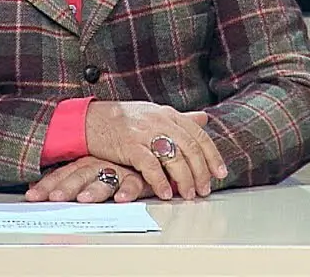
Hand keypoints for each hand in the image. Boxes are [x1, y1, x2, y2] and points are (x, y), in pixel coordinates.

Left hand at [25, 156, 153, 203]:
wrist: (146, 154)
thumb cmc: (114, 165)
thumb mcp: (88, 169)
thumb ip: (65, 178)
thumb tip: (34, 186)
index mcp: (83, 163)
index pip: (61, 174)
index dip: (46, 185)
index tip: (32, 196)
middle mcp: (98, 165)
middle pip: (79, 176)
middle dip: (66, 188)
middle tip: (55, 198)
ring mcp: (118, 170)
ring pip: (104, 179)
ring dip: (94, 190)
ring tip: (85, 199)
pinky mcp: (138, 176)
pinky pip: (134, 183)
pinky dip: (128, 191)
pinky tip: (121, 199)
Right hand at [84, 101, 226, 200]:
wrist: (90, 118)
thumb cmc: (121, 120)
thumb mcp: (153, 114)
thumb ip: (179, 119)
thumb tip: (204, 120)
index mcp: (168, 114)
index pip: (199, 135)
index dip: (212, 155)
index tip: (220, 173)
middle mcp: (160, 121)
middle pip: (190, 148)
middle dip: (201, 172)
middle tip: (204, 190)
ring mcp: (145, 132)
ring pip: (175, 158)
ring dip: (184, 179)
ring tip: (188, 195)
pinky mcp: (130, 145)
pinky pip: (151, 165)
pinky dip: (160, 181)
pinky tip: (165, 193)